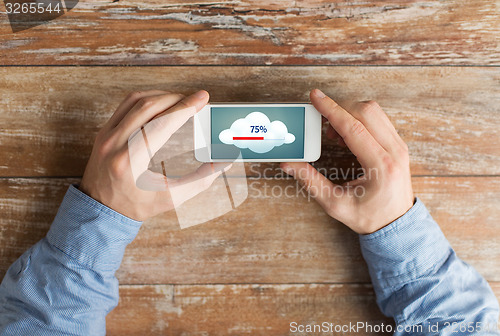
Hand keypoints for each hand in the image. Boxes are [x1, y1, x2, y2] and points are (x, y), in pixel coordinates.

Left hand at [80, 90, 227, 220]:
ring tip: (181, 100)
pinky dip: (147, 99)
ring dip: (161, 95)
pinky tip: (161, 103)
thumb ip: (200, 180)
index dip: (185, 108)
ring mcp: (106, 135)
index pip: (161, 123)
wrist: (100, 211)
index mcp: (130, 161)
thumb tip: (223, 162)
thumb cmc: (135, 206)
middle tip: (196, 99)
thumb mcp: (171, 198)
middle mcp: (114, 143)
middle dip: (176, 98)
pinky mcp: (104, 131)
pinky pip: (126, 105)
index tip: (202, 98)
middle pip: (148, 106)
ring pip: (135, 100)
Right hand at [280, 89, 413, 233]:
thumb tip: (289, 164)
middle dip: (339, 109)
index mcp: (380, 166)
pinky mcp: (398, 144)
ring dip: (349, 114)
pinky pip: (379, 119)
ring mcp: (399, 146)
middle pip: (366, 111)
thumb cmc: (369, 217)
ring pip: (374, 111)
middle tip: (322, 124)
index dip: (331, 110)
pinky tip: (347, 135)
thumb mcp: (335, 204)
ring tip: (334, 134)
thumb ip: (310, 182)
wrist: (397, 225)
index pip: (353, 127)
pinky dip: (359, 119)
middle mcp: (394, 151)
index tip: (315, 97)